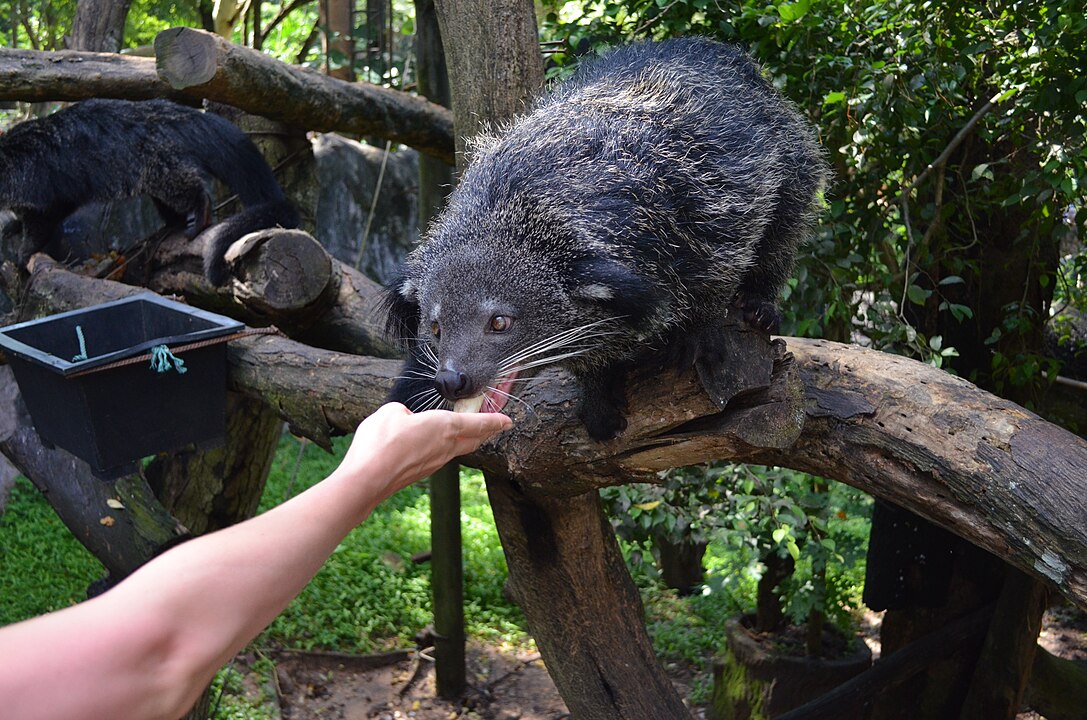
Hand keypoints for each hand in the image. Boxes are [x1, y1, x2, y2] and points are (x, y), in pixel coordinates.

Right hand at [335, 403, 512, 502]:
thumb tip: (405, 419)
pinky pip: (442, 456)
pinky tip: (436, 444)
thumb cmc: (381, 443)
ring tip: (467, 432)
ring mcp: (436, 462)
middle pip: (474, 439)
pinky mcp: (423, 472)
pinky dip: (446, 448)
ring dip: (466, 440)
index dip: (494, 420)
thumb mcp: (391, 412)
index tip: (507, 420)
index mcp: (445, 427)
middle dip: (485, 431)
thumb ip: (403, 411)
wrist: (367, 479)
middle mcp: (446, 447)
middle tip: (492, 426)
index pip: (478, 423)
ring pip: (459, 449)